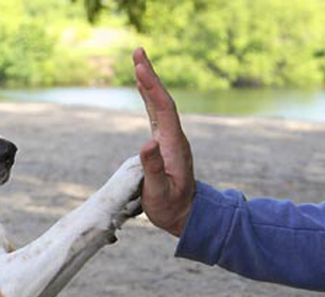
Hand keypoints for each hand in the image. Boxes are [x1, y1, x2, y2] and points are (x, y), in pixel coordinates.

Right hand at [133, 47, 194, 236]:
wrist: (186, 215)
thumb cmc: (170, 207)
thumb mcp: (160, 193)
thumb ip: (154, 169)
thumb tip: (147, 144)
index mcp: (173, 146)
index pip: (163, 110)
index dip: (152, 89)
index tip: (140, 69)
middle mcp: (173, 138)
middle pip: (162, 100)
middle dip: (150, 76)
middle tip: (138, 52)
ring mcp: (170, 139)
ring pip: (159, 104)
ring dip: (149, 82)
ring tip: (138, 62)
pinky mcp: (164, 143)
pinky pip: (156, 113)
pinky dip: (148, 97)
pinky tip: (142, 88)